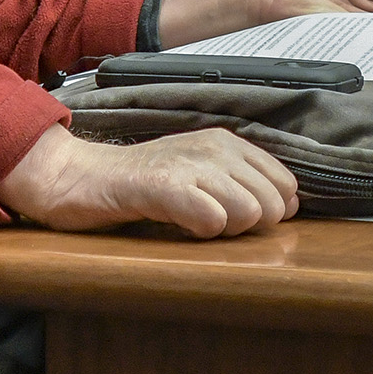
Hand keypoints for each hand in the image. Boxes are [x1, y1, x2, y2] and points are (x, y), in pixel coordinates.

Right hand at [0, 124, 298, 237]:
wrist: (83, 177)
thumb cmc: (144, 182)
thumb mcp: (200, 172)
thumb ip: (242, 183)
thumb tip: (289, 207)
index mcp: (228, 141)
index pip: (286, 184)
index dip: (269, 210)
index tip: (234, 215)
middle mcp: (215, 147)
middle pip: (273, 204)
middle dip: (249, 226)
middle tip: (209, 220)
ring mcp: (190, 164)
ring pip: (249, 213)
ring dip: (225, 230)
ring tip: (191, 221)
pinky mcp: (165, 186)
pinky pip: (213, 220)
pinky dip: (200, 231)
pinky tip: (177, 223)